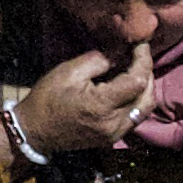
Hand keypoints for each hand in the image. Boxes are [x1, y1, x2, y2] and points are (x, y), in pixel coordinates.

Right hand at [21, 45, 151, 164]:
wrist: (34, 131)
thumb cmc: (48, 98)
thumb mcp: (69, 71)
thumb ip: (99, 60)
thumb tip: (120, 54)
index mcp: (101, 105)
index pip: (137, 81)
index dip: (143, 60)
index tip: (141, 44)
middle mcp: (114, 123)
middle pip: (148, 97)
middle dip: (147, 72)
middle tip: (139, 55)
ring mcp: (115, 134)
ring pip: (145, 109)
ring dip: (145, 87)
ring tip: (135, 69)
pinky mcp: (114, 137)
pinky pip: (136, 117)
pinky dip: (137, 100)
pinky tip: (128, 87)